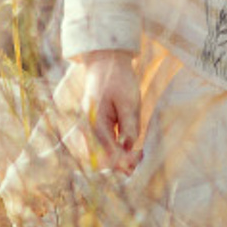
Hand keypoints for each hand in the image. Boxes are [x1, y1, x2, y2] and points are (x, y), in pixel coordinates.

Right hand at [77, 50, 141, 172]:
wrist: (106, 62)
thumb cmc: (118, 79)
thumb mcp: (129, 101)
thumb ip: (129, 126)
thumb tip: (129, 149)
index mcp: (95, 122)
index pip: (107, 153)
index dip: (123, 161)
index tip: (138, 158)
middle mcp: (87, 129)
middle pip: (99, 159)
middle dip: (119, 164)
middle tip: (138, 159)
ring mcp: (88, 129)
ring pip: (98, 156)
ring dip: (116, 160)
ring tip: (135, 156)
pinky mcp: (93, 127)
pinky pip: (100, 147)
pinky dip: (113, 151)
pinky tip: (128, 148)